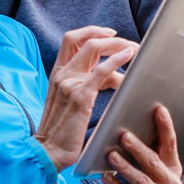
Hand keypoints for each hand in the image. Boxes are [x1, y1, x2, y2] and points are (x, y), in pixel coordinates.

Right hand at [34, 27, 137, 170]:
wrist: (49, 151)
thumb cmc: (62, 130)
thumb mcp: (69, 100)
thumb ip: (85, 84)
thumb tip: (112, 75)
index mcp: (57, 73)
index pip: (71, 40)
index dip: (91, 31)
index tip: (110, 34)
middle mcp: (61, 74)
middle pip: (84, 39)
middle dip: (108, 36)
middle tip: (127, 43)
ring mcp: (69, 82)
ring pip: (93, 48)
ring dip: (117, 45)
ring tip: (134, 50)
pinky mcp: (80, 95)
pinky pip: (101, 70)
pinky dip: (117, 59)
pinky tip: (129, 56)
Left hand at [106, 105, 182, 183]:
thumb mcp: (150, 173)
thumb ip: (146, 154)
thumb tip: (126, 129)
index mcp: (174, 168)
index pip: (171, 143)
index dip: (165, 126)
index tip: (158, 109)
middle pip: (154, 163)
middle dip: (138, 148)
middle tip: (123, 135)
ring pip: (142, 181)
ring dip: (125, 167)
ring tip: (110, 155)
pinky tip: (105, 178)